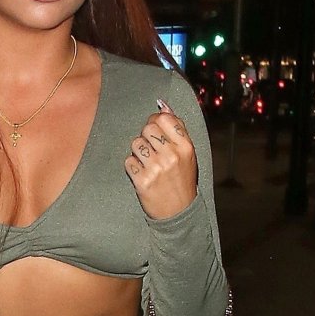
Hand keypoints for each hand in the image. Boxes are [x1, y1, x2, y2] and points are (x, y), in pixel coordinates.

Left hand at [123, 100, 198, 219]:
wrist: (179, 211)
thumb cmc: (181, 178)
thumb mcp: (187, 153)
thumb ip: (176, 129)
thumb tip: (162, 104)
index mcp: (186, 146)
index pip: (164, 118)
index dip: (156, 121)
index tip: (156, 131)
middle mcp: (172, 155)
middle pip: (147, 128)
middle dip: (146, 136)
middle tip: (151, 149)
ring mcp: (156, 168)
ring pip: (135, 144)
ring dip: (138, 152)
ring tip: (147, 163)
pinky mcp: (142, 180)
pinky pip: (128, 161)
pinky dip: (132, 166)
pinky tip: (141, 173)